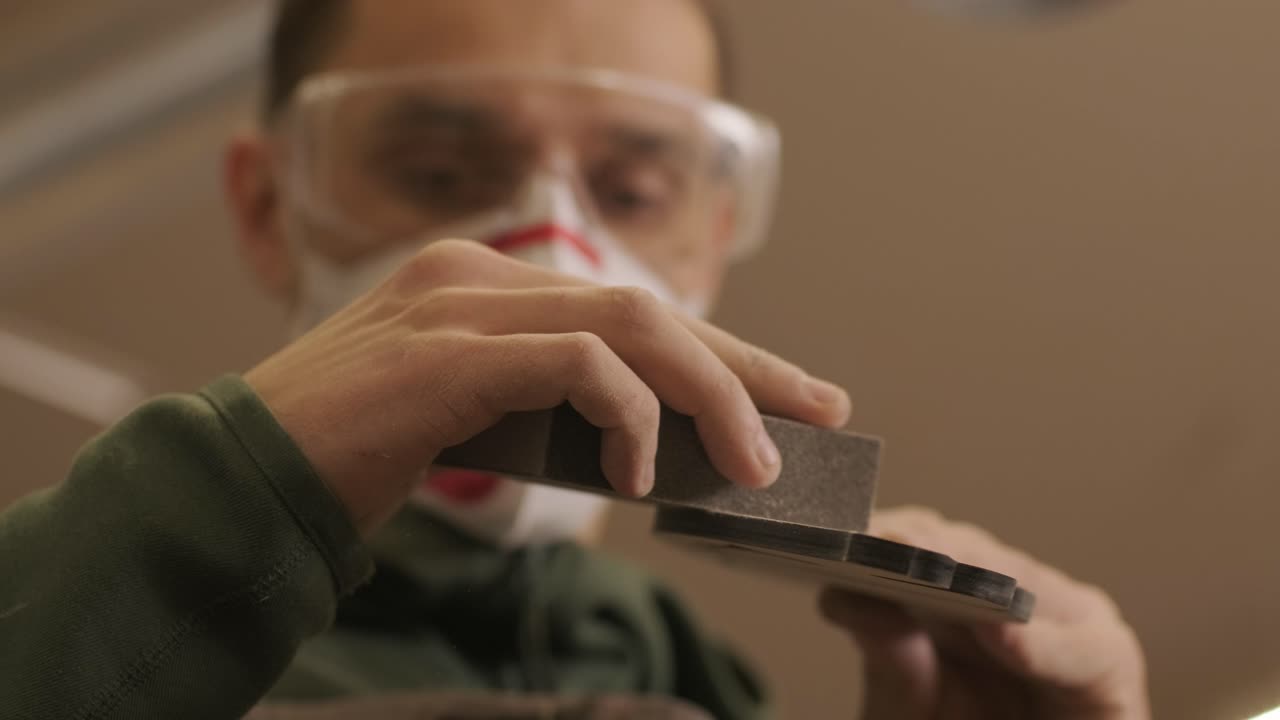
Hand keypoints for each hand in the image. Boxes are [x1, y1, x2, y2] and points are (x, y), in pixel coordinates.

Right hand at [246, 240, 850, 535]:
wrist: (242, 483)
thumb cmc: (356, 460)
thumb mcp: (476, 425)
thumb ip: (549, 413)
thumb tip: (651, 447)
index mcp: (483, 287)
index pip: (627, 308)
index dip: (720, 351)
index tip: (789, 396)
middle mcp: (476, 277)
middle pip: (646, 306)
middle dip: (744, 364)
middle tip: (817, 413)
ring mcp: (459, 306)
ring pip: (626, 326)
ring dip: (704, 395)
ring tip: (748, 464)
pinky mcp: (447, 353)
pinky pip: (574, 366)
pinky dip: (625, 417)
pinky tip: (638, 475)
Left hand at [819, 507, 1148, 719]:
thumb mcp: (908, 706)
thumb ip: (884, 658)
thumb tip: (840, 596)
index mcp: (948, 589)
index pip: (912, 539)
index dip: (877, 532)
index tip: (837, 530)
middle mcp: (1004, 588)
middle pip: (961, 551)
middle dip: (920, 545)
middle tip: (877, 539)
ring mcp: (1059, 614)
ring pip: (1017, 584)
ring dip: (977, 577)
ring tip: (934, 571)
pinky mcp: (1109, 656)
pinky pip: (1077, 646)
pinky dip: (1042, 643)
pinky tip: (1005, 636)